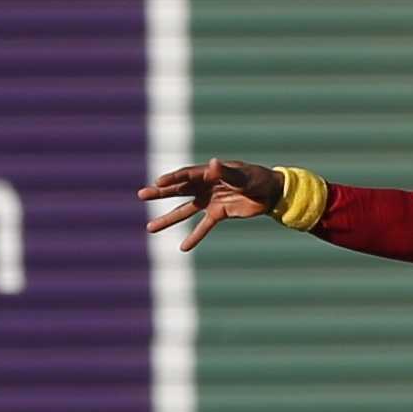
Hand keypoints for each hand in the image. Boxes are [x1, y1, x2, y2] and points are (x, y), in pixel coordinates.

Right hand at [137, 159, 286, 251]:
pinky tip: (182, 247)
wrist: (270, 192)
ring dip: (169, 219)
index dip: (172, 178)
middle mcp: (205, 186)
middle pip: (178, 190)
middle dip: (160, 193)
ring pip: (185, 210)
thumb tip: (213, 164)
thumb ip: (226, 172)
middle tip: (141, 195)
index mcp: (209, 173)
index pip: (186, 175)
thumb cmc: (256, 178)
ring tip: (150, 228)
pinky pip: (203, 226)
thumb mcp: (242, 176)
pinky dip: (194, 236)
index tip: (158, 182)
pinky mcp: (218, 214)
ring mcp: (210, 201)